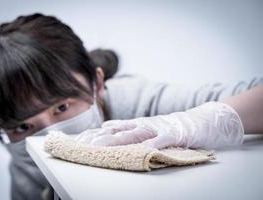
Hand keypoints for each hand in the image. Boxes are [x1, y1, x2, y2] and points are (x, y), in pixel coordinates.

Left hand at [75, 101, 243, 149]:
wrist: (197, 121)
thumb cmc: (169, 127)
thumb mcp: (145, 126)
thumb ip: (126, 126)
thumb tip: (106, 126)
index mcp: (136, 124)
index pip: (111, 129)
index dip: (94, 134)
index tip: (78, 140)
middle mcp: (143, 125)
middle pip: (117, 132)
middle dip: (98, 138)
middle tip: (81, 144)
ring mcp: (157, 129)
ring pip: (134, 135)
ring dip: (116, 140)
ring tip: (100, 146)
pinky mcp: (173, 135)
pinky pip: (161, 141)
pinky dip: (151, 144)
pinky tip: (142, 148)